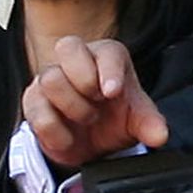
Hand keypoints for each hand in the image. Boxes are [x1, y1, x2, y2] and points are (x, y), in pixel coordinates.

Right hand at [23, 37, 167, 169]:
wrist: (89, 145)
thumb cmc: (113, 119)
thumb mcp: (136, 121)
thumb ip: (149, 125)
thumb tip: (159, 135)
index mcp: (106, 57)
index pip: (106, 50)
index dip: (108, 70)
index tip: (112, 93)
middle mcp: (75, 61)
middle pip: (67, 46)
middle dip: (83, 78)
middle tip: (97, 101)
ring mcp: (50, 79)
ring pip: (50, 78)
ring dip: (72, 106)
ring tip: (86, 119)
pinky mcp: (33, 101)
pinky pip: (36, 110)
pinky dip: (55, 130)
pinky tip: (69, 137)